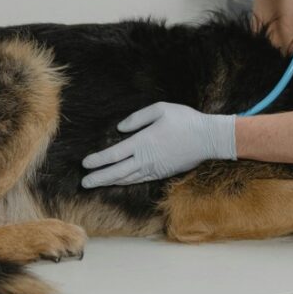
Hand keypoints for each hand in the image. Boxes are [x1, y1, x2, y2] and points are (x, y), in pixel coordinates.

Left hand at [81, 102, 236, 187]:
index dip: (98, 160)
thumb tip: (120, 129)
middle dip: (99, 178)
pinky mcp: (162, 173)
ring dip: (110, 181)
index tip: (85, 163)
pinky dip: (126, 182)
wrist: (208, 138)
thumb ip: (137, 119)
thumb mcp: (160, 110)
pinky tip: (120, 181)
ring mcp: (154, 168)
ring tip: (97, 184)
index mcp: (143, 142)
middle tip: (84, 182)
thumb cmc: (185, 120)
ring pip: (127, 178)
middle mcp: (146, 159)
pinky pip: (140, 180)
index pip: (114, 155)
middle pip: (117, 172)